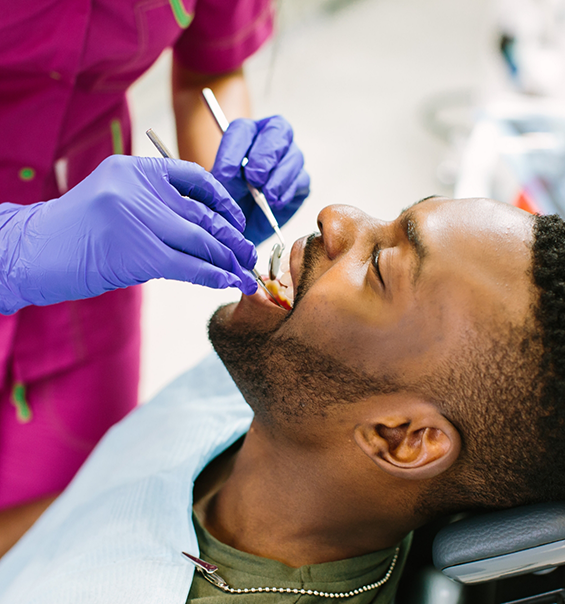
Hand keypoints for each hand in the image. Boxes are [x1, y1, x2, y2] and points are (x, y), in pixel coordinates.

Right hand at [0, 155, 257, 313]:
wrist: (31, 252)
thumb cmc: (74, 231)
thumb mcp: (114, 202)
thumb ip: (154, 207)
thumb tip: (202, 232)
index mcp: (135, 169)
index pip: (194, 176)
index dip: (222, 200)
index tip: (236, 220)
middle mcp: (140, 188)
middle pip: (203, 214)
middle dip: (231, 238)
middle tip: (249, 255)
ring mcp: (139, 218)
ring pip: (201, 241)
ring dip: (229, 260)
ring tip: (246, 273)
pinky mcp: (139, 252)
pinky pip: (188, 265)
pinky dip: (213, 276)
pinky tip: (227, 283)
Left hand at [211, 116, 310, 245]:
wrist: (243, 221)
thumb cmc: (232, 196)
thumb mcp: (221, 183)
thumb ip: (223, 172)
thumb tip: (228, 173)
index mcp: (247, 133)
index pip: (243, 129)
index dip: (234, 151)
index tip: (224, 174)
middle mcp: (272, 139)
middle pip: (279, 129)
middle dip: (265, 156)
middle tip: (254, 178)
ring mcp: (290, 158)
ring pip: (293, 156)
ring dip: (278, 178)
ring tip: (265, 196)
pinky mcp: (300, 181)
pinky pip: (300, 180)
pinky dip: (287, 192)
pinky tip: (274, 203)